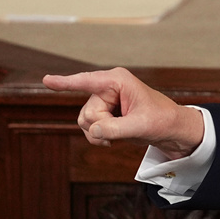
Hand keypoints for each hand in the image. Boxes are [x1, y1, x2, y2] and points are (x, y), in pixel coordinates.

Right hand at [42, 67, 204, 158]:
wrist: (172, 130)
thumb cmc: (163, 121)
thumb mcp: (141, 126)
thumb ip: (115, 128)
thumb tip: (92, 131)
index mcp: (117, 81)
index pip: (86, 82)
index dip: (65, 82)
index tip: (47, 80)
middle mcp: (107, 87)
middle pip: (87, 113)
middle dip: (102, 126)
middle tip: (127, 128)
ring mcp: (104, 100)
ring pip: (85, 122)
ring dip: (100, 134)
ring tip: (123, 133)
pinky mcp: (103, 113)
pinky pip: (88, 128)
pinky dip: (99, 138)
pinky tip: (115, 138)